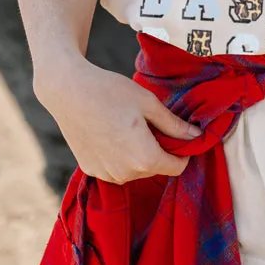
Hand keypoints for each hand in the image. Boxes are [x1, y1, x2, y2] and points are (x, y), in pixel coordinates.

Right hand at [33, 56, 202, 183]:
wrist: (67, 90)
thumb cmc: (110, 92)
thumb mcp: (149, 103)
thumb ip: (174, 125)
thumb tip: (196, 136)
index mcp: (144, 159)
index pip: (177, 167)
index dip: (182, 151)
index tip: (178, 134)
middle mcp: (125, 174)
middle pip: (155, 168)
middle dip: (159, 150)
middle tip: (148, 123)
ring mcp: (105, 174)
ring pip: (135, 170)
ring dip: (138, 154)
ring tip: (127, 126)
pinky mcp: (90, 169)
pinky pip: (115, 168)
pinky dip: (119, 155)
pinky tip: (110, 133)